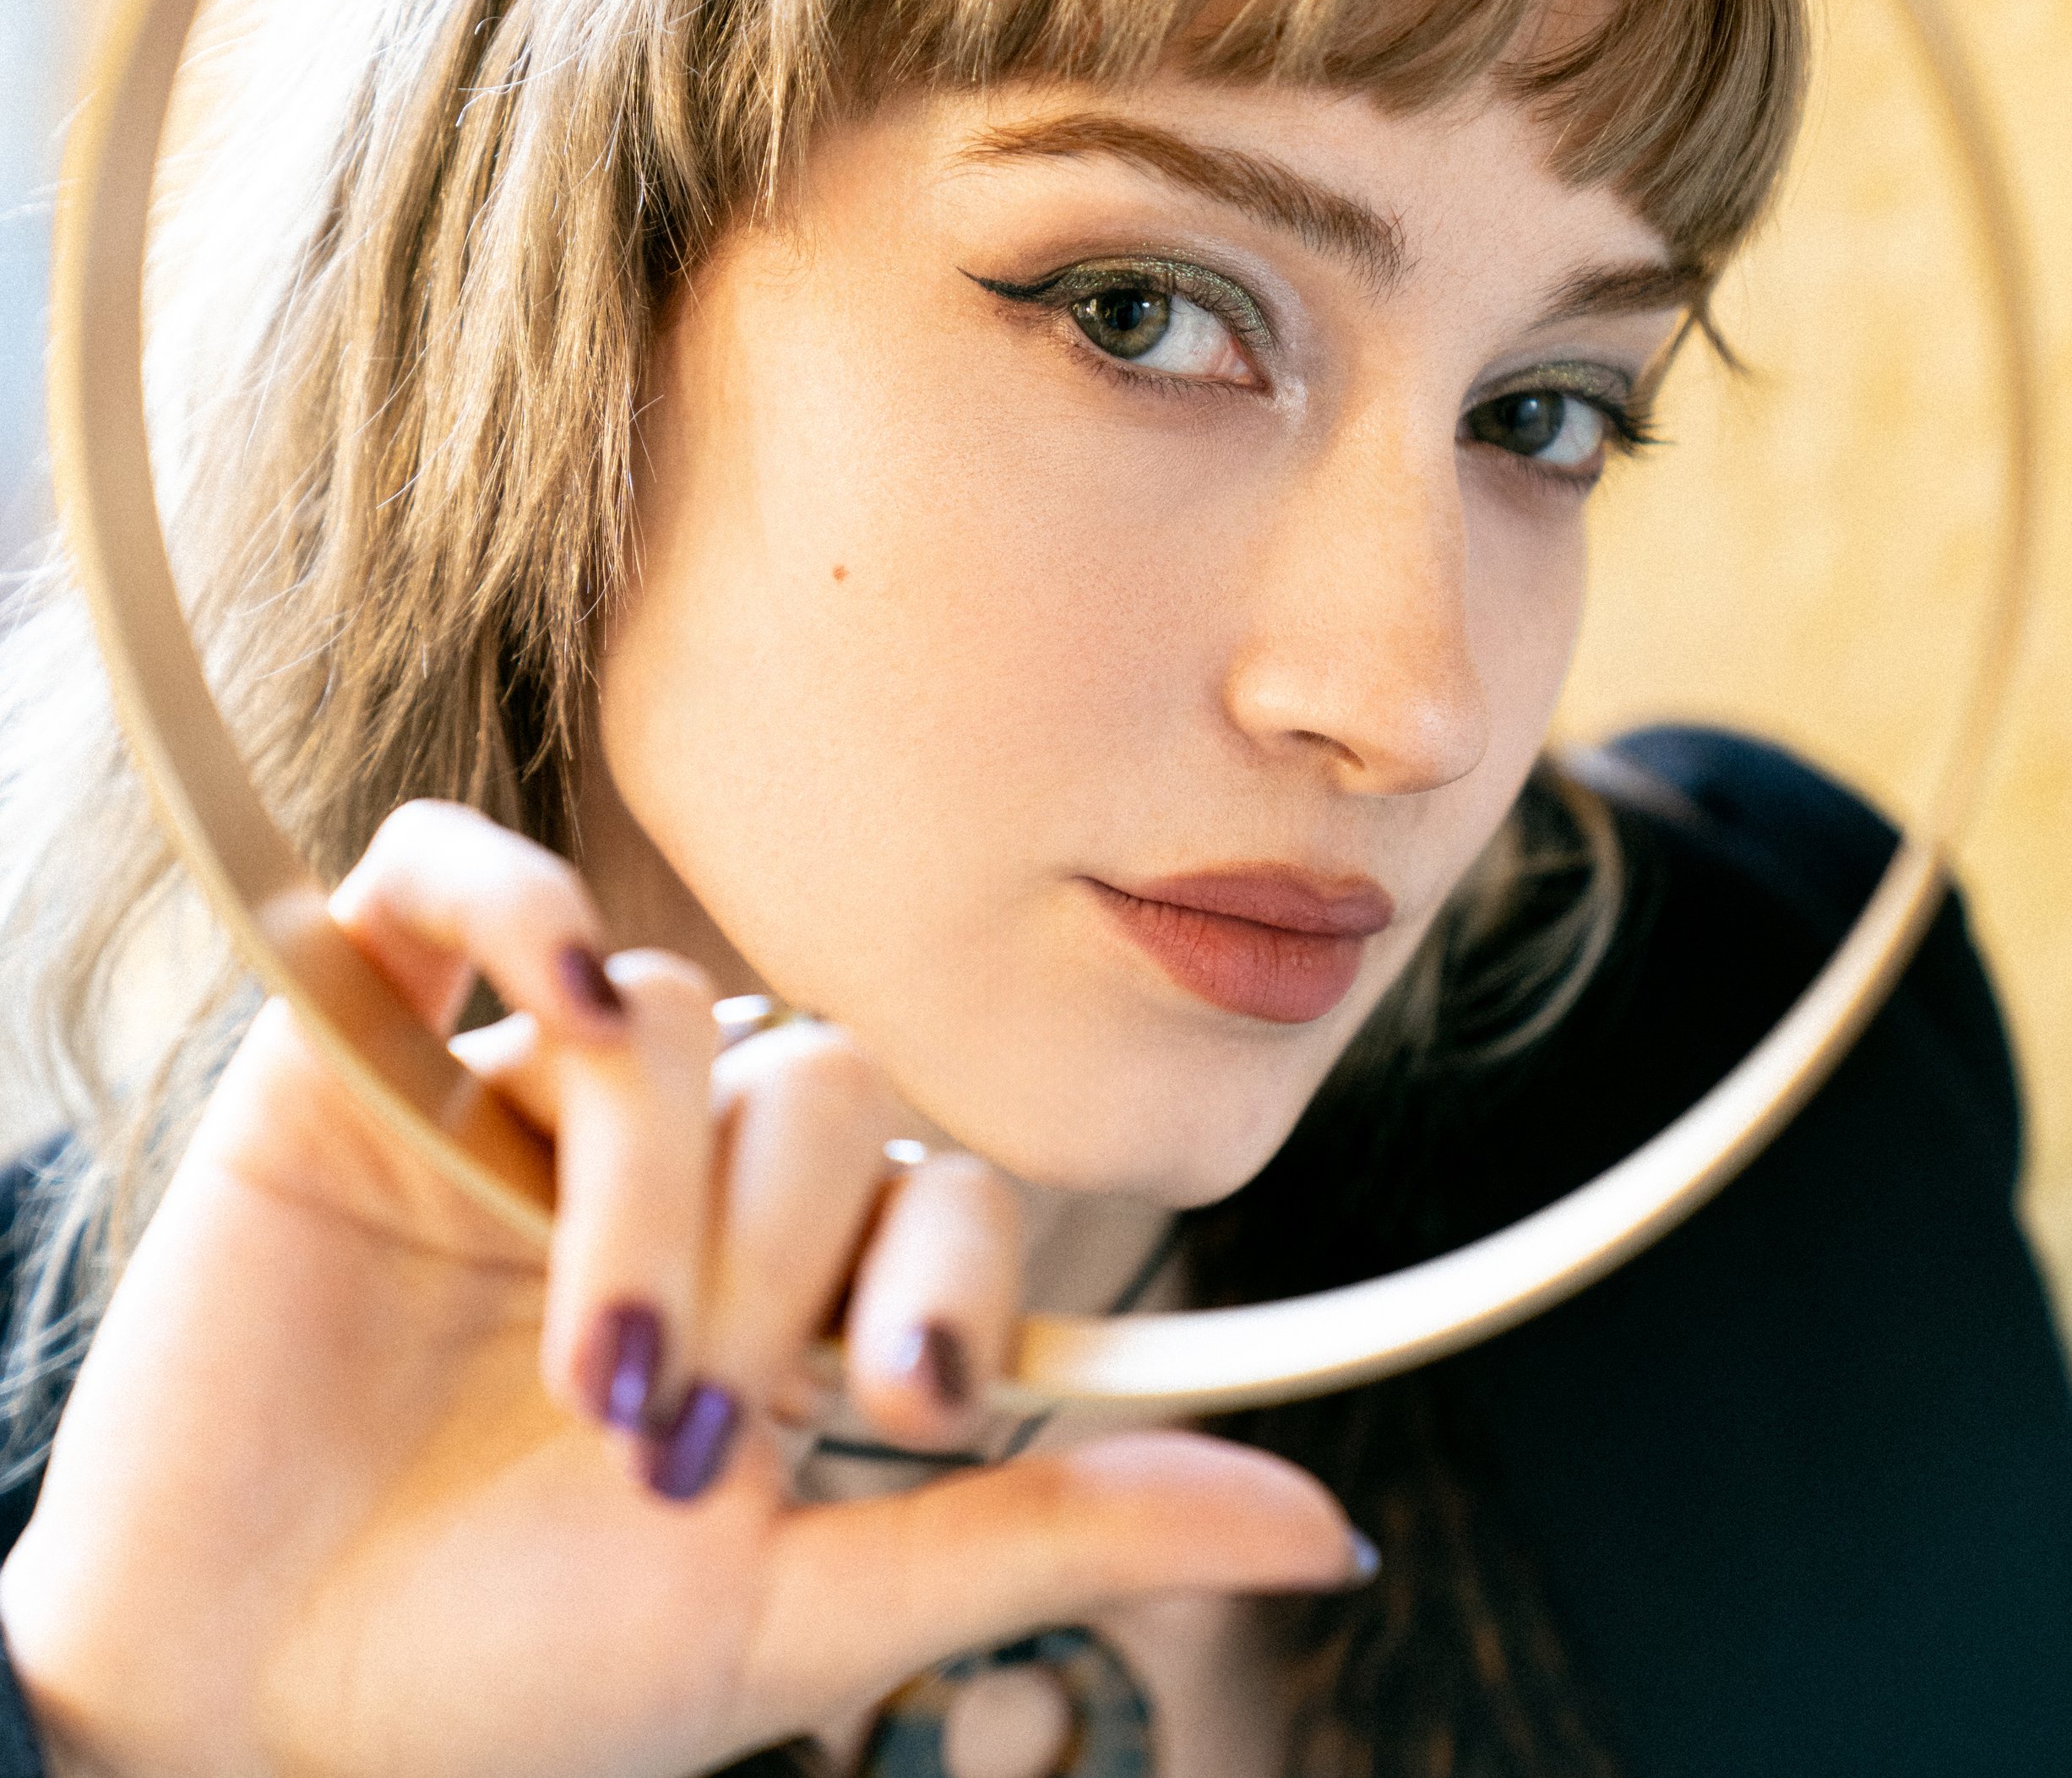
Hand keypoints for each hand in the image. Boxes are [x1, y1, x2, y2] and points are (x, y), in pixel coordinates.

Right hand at [0, 803, 1362, 1777]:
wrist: (241, 1707)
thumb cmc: (513, 1677)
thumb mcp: (805, 1618)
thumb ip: (1050, 1534)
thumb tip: (1331, 1536)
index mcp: (792, 1280)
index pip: (944, 1184)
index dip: (946, 1269)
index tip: (898, 1399)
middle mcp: (678, 1163)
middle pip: (817, 1097)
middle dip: (764, 1276)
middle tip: (671, 1440)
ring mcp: (523, 1089)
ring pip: (670, 1026)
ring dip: (652, 1196)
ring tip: (589, 1368)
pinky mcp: (366, 1037)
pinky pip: (456, 876)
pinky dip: (513, 903)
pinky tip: (553, 993)